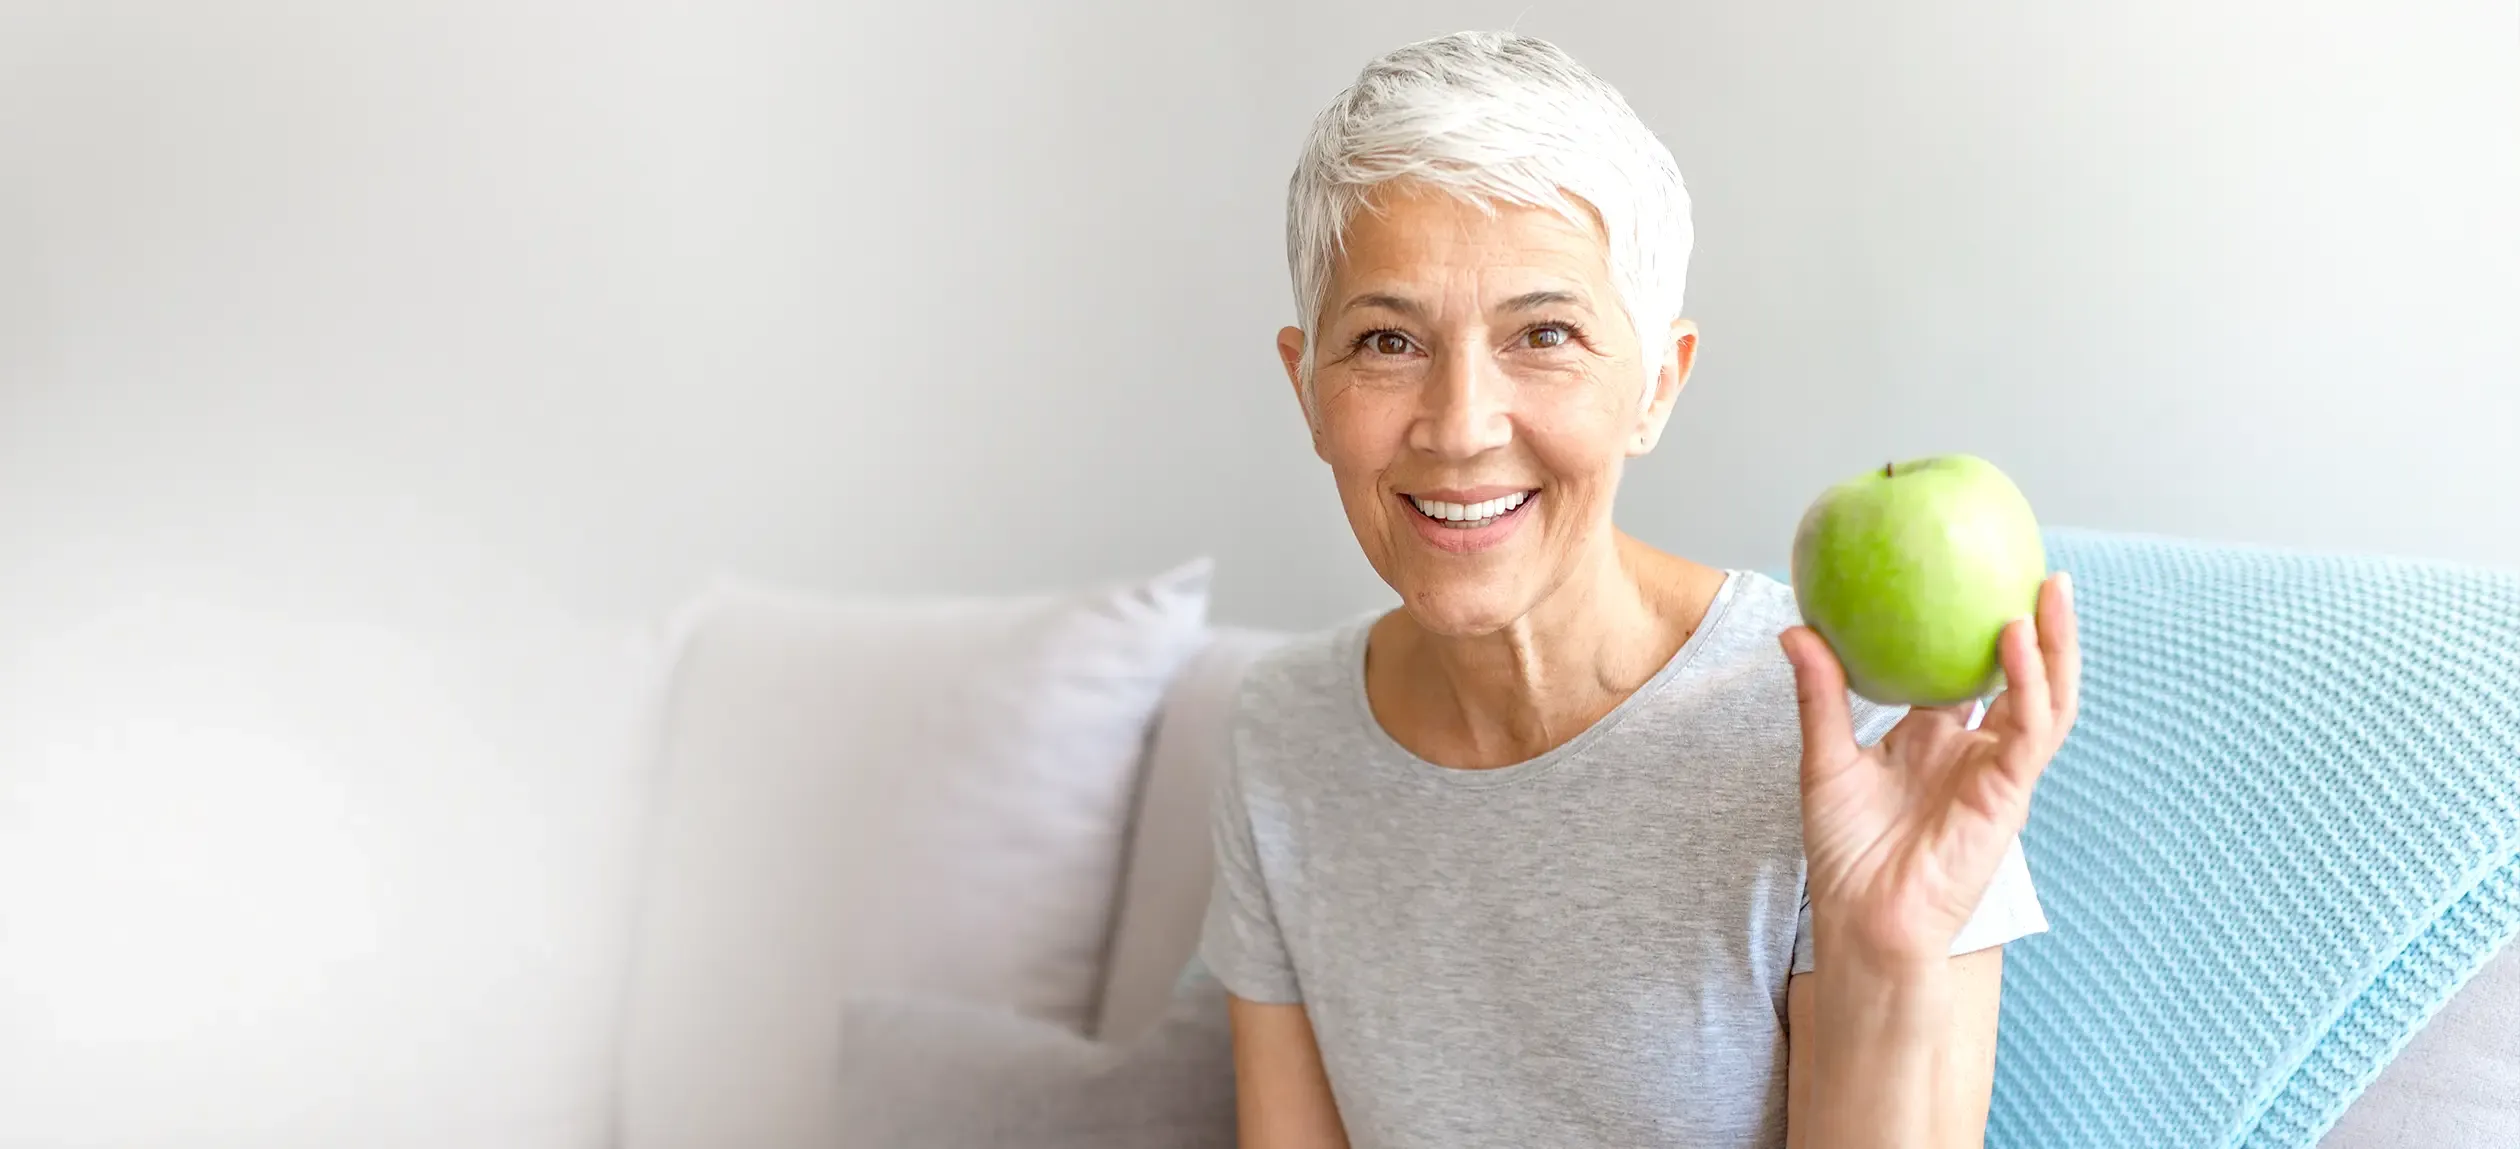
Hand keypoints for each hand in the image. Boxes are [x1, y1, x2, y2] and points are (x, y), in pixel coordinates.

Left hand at [1780, 572, 2080, 972]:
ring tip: (2049, 590)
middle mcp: (1973, 751)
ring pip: (2045, 698)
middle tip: (2035, 568)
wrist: (1864, 919)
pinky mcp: (2009, 793)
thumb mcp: (1824, 759)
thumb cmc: (1846, 852)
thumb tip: (1795, 627)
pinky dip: (2028, 683)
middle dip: (2037, 626)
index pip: (1965, 674)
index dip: (1973, 629)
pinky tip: (2016, 640)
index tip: (1969, 574)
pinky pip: (2029, 730)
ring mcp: (1996, 771)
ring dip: (2054, 645)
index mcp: (1934, 740)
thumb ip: (1820, 694)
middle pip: (2020, 678)